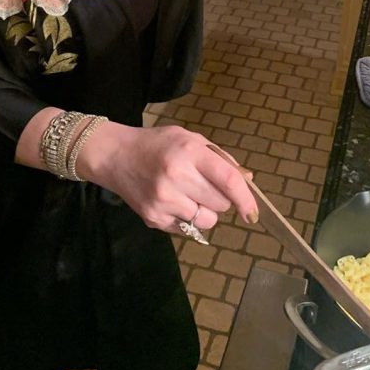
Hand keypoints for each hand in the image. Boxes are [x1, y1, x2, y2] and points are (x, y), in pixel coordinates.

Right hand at [76, 123, 258, 234]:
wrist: (115, 156)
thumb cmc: (157, 144)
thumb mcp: (189, 139)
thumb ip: (220, 159)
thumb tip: (248, 181)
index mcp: (189, 152)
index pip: (228, 181)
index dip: (246, 199)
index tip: (253, 213)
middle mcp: (176, 177)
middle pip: (220, 204)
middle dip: (220, 199)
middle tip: (203, 186)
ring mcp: (164, 201)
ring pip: (207, 221)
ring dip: (205, 212)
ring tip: (188, 196)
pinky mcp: (154, 218)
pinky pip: (188, 230)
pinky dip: (187, 219)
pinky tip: (173, 202)